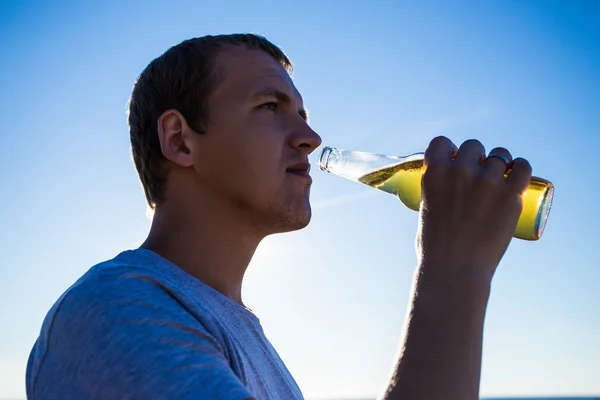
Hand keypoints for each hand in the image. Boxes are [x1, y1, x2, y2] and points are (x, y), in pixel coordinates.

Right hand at [417, 137, 531, 286]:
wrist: (454, 270)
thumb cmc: (435, 247)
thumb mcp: (426, 210)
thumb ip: (436, 192)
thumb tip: (447, 188)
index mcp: (434, 174)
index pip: (441, 142)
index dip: (449, 149)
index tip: (454, 158)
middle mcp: (460, 172)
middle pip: (473, 145)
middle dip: (475, 157)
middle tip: (478, 174)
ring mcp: (486, 182)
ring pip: (499, 155)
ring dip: (499, 164)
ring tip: (500, 178)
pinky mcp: (510, 195)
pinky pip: (522, 167)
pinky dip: (521, 168)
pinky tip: (518, 174)